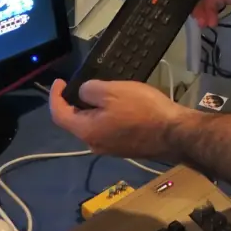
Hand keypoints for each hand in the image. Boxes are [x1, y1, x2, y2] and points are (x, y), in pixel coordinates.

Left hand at [49, 78, 184, 159]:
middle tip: (85, 84)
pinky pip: (108, 129)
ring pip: (94, 125)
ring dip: (94, 109)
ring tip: (106, 91)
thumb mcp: (112, 91)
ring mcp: (111, 148)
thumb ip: (90, 90)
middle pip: (76, 122)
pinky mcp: (126, 148)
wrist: (174, 133)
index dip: (55, 96)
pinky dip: (107, 116)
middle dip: (76, 102)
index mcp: (87, 131)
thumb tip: (84, 94)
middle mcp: (95, 144)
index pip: (59, 115)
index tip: (60, 81)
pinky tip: (122, 105)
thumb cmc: (142, 110)